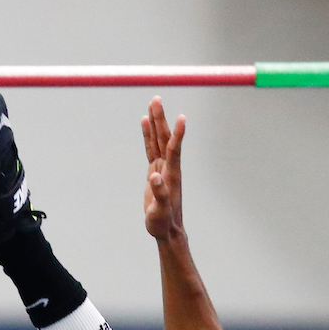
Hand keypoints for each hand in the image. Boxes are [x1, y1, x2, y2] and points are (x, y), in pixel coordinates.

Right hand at [141, 97, 185, 240]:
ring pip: (158, 140)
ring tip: (153, 103)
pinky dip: (148, 135)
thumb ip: (159, 194)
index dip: (177, 135)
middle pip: (164, 139)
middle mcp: (169, 168)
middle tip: (157, 99)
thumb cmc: (163, 223)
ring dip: (156, 122)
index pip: (174, 151)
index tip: (182, 118)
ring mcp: (162, 168)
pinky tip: (146, 122)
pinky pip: (151, 149)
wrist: (166, 230)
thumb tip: (154, 177)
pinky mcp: (155, 171)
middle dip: (161, 119)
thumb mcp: (160, 212)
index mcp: (172, 176)